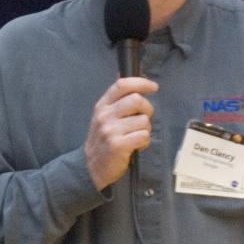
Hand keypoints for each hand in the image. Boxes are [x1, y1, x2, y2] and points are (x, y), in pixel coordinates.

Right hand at [85, 76, 157, 190]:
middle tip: (143, 120)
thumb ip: (115, 99)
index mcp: (102, 106)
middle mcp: (104, 116)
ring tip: (135, 137)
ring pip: (144, 121)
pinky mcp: (118, 145)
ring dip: (145, 130)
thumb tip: (123, 75)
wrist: (90, 167)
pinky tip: (135, 146)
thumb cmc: (102, 141)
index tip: (153, 87)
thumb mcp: (103, 117)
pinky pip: (144, 136)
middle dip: (147, 110)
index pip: (122, 85)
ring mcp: (110, 130)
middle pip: (137, 100)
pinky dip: (144, 142)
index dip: (141, 83)